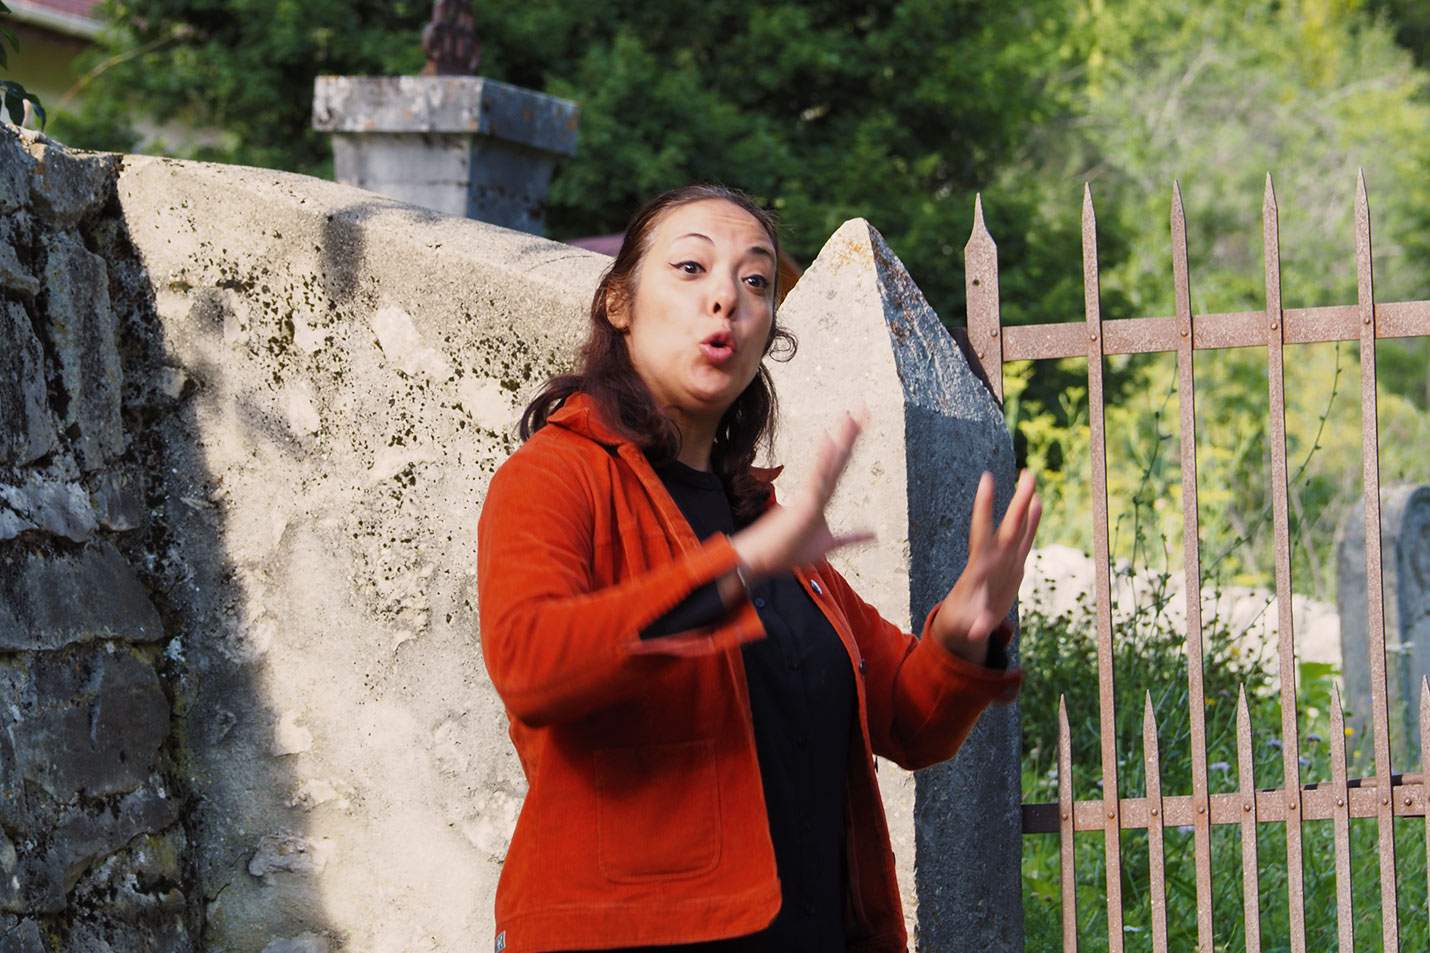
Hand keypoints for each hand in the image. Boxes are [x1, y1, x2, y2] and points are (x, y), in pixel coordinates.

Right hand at [729, 412, 873, 581]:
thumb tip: (874, 533)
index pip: (841, 463)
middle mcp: (817, 489)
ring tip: (850, 416)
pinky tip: (829, 440)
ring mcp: (810, 494)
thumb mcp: (830, 545)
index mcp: (822, 495)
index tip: (862, 421)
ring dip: (840, 439)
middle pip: (838, 457)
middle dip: (851, 433)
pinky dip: (823, 460)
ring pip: (829, 462)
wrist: (762, 561)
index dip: (851, 442)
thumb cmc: (790, 551)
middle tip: (863, 407)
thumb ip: (851, 537)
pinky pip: (816, 479)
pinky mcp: (803, 504)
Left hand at [931, 469, 1041, 664]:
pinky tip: (1037, 501)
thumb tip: (978, 634)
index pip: (982, 535)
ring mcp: (1004, 558)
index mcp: (979, 568)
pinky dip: (1031, 521)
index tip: (986, 485)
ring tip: (1029, 474)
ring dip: (1023, 502)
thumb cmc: (964, 622)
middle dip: (1017, 503)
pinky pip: (1025, 539)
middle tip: (1027, 474)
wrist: (964, 619)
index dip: (984, 510)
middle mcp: (992, 558)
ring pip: (1016, 526)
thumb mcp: (969, 626)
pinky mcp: (1014, 564)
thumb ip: (977, 626)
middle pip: (1006, 526)